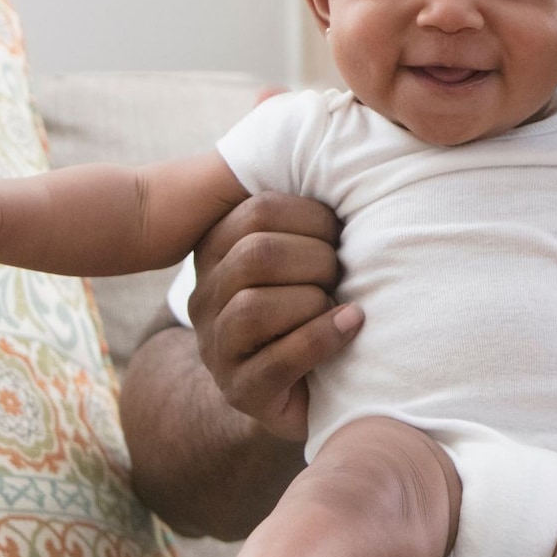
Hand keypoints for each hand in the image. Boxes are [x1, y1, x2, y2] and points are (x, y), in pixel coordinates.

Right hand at [188, 190, 356, 440]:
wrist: (307, 388)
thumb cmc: (313, 307)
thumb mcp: (306, 255)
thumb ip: (309, 217)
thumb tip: (338, 165)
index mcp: (217, 251)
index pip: (258, 211)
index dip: (312, 216)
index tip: (342, 232)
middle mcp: (205, 297)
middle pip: (256, 255)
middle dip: (315, 259)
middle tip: (343, 272)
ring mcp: (216, 347)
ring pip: (254, 307)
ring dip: (313, 300)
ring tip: (342, 303)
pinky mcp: (240, 391)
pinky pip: (277, 361)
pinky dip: (322, 338)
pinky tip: (351, 325)